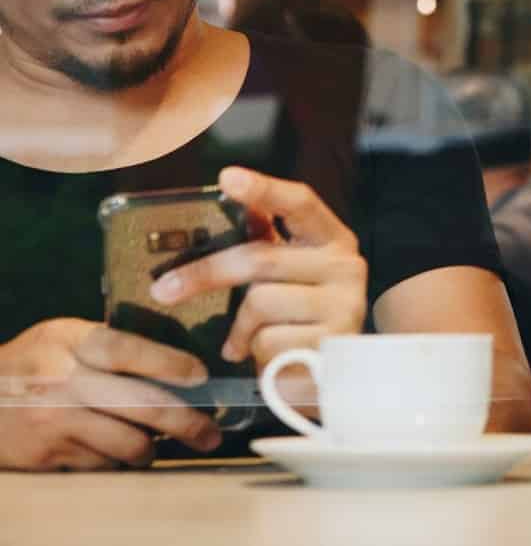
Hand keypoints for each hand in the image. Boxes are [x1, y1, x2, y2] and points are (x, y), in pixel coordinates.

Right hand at [0, 318, 220, 470]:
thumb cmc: (31, 362)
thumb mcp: (63, 336)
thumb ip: (109, 345)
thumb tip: (177, 369)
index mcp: (72, 342)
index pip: (129, 351)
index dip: (171, 364)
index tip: (202, 377)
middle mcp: (65, 381)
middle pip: (141, 404)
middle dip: (186, 423)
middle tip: (210, 434)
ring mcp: (55, 421)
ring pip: (127, 444)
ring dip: (152, 448)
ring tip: (158, 444)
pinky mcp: (47, 455)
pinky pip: (101, 465)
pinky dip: (117, 462)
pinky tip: (116, 452)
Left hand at [152, 167, 367, 367]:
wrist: (336, 375)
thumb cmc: (302, 315)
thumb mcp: (291, 273)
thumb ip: (269, 240)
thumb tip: (236, 197)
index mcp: (332, 239)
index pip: (300, 203)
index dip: (265, 189)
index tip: (228, 177)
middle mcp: (346, 265)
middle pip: (261, 258)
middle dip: (205, 273)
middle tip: (163, 290)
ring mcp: (344, 304)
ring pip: (260, 302)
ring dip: (240, 327)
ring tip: (243, 340)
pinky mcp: (331, 342)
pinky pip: (268, 339)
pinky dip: (255, 351)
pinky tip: (267, 356)